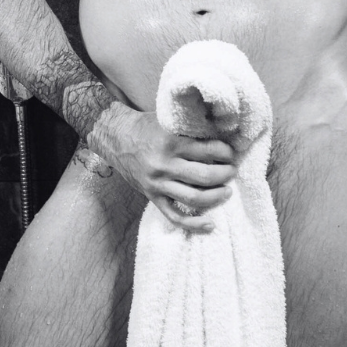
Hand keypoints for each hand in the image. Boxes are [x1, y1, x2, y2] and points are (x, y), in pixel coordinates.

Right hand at [95, 105, 235, 232]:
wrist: (115, 137)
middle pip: (205, 176)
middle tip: (231, 171)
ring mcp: (157, 183)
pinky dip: (193, 224)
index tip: (230, 153)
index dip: (226, 153)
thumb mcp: (169, 121)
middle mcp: (164, 164)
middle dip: (226, 175)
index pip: (210, 150)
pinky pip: (174, 216)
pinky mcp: (152, 196)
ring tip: (226, 191)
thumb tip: (224, 133)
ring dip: (217, 197)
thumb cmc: (146, 127)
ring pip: (195, 198)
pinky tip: (210, 225)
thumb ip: (192, 128)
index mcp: (171, 142)